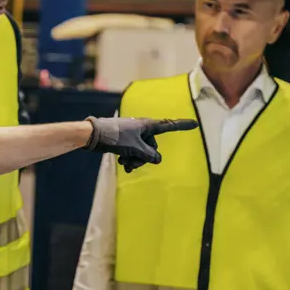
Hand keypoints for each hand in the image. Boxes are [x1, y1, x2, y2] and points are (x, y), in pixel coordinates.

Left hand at [83, 117, 198, 172]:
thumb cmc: (116, 138)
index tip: (195, 124)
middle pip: (152, 146)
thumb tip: (157, 159)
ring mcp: (133, 134)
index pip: (169, 126)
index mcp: (148, 125)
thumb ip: (149, 155)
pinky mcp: (124, 140)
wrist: (94, 135)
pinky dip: (129, 157)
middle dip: (144, 157)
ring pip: (141, 151)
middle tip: (133, 163)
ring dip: (135, 160)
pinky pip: (133, 151)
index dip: (182, 126)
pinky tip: (122, 162)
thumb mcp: (135, 148)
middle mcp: (142, 129)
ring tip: (125, 164)